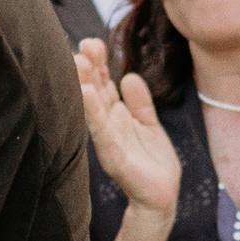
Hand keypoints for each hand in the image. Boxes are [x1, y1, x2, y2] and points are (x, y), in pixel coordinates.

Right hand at [77, 38, 181, 213]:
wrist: (161, 197)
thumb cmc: (153, 163)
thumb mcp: (149, 124)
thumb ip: (140, 102)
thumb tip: (129, 76)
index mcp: (116, 116)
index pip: (104, 84)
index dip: (98, 64)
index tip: (91, 43)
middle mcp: (108, 126)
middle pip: (96, 91)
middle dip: (89, 68)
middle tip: (82, 44)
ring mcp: (108, 141)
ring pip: (94, 108)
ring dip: (85, 84)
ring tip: (78, 62)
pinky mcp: (114, 157)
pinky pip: (102, 132)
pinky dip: (94, 113)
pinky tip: (88, 94)